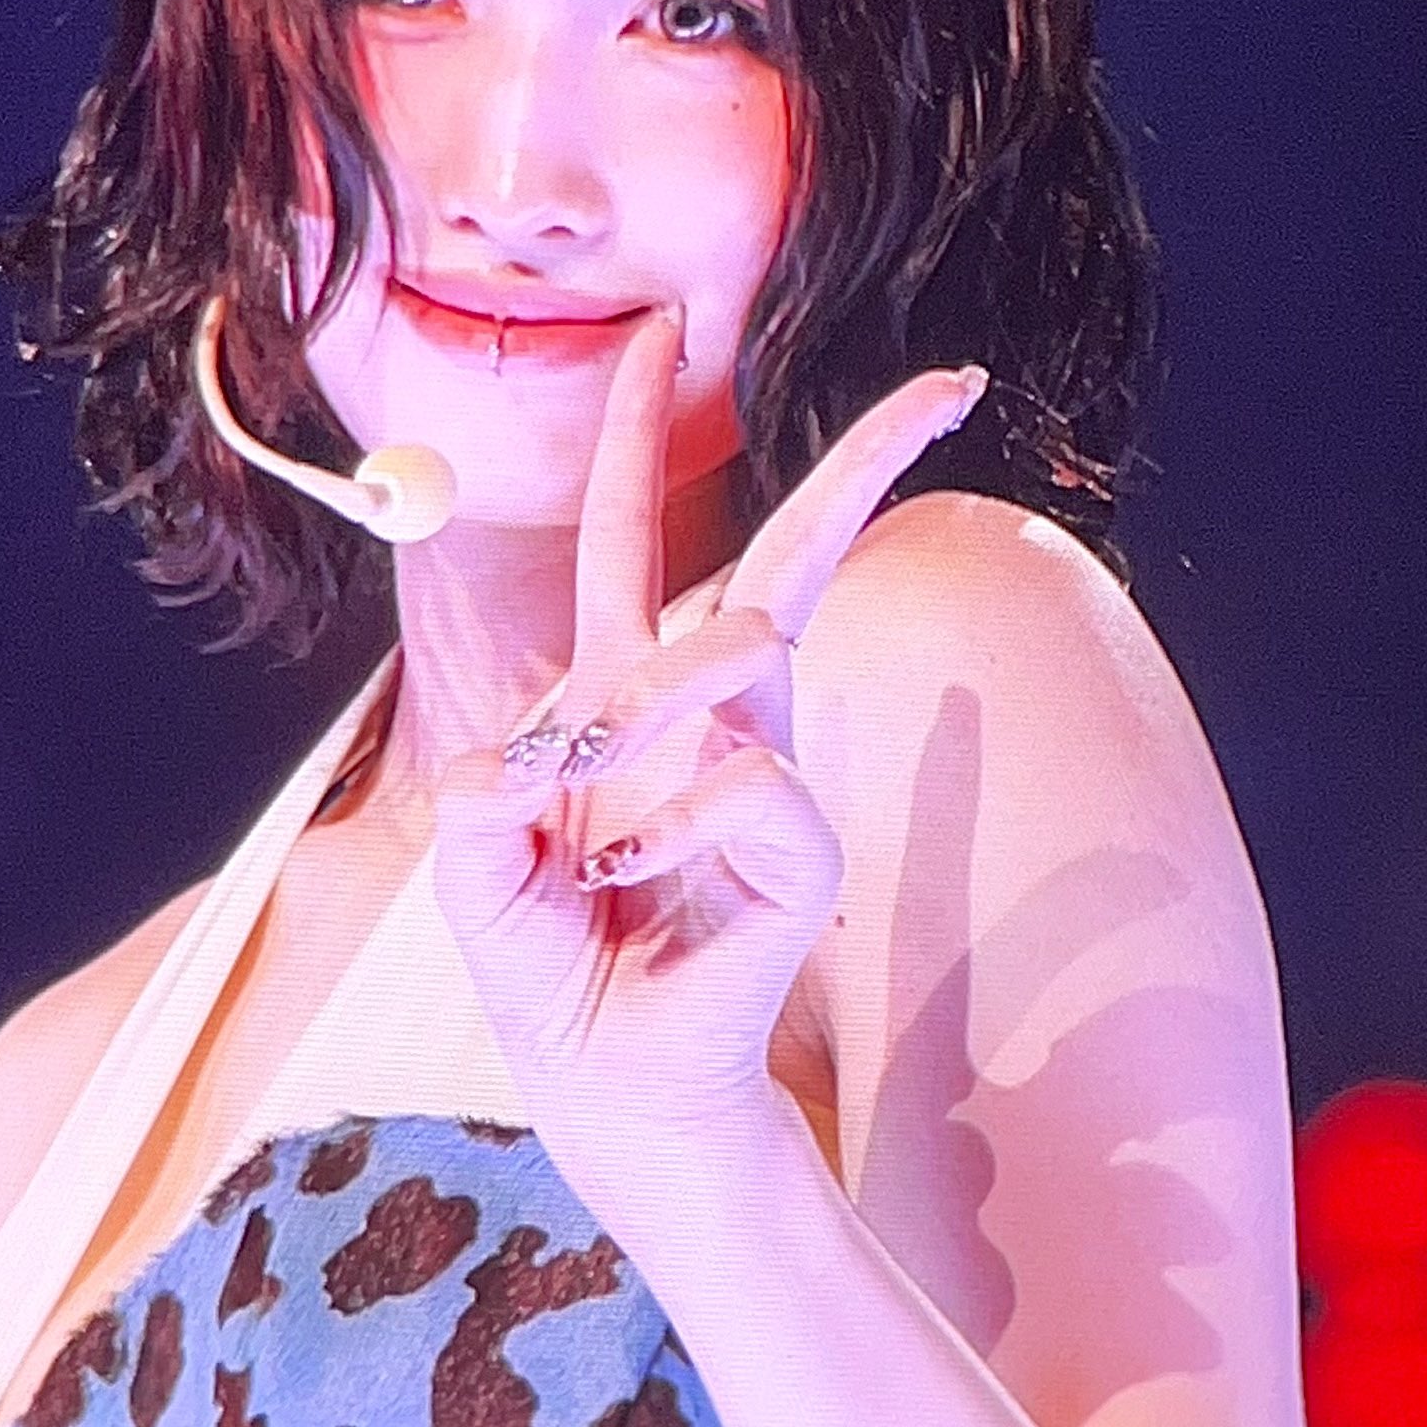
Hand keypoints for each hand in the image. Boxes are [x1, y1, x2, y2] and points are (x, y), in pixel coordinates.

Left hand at [431, 310, 986, 1235]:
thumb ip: (476, 817)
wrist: (612, 1093)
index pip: (627, 541)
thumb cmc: (554, 974)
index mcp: (617, 698)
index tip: (658, 332)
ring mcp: (760, 777)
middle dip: (859, 465)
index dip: (633, 434)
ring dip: (658, 700)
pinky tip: (638, 888)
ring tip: (599, 847)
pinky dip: (674, 829)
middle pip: (781, 558)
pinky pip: (745, 782)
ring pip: (750, 639)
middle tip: (951, 382)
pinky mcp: (800, 853)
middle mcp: (703, 719)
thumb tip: (509, 764)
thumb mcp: (478, 886)